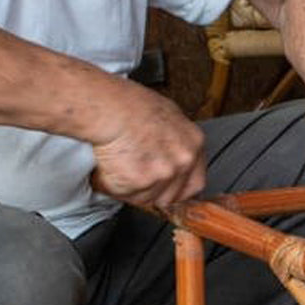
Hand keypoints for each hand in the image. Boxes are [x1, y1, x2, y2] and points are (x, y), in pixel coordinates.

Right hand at [89, 81, 206, 209]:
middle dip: (151, 192)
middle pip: (170, 197)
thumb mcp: (168, 117)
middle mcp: (183, 160)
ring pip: (145, 198)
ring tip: (119, 165)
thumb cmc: (131, 106)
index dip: (177, 190)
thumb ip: (176, 143)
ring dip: (130, 189)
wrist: (111, 109)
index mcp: (194, 143)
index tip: (166, 190)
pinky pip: (125, 195)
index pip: (195, 184)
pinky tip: (109, 167)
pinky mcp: (140, 181)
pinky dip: (113, 186)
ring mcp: (163, 173)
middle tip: (135, 176)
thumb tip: (171, 156)